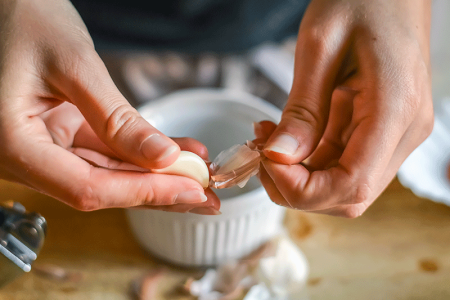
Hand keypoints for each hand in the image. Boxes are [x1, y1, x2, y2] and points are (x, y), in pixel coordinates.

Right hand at [0, 0, 218, 213]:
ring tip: (200, 171)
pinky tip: (178, 151)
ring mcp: (44, 147)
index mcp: (13, 145)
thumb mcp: (74, 66)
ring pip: (108, 172)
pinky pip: (105, 150)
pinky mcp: (60, 134)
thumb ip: (116, 118)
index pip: (86, 187)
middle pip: (101, 187)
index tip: (190, 190)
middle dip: (157, 190)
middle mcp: (24, 157)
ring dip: (155, 173)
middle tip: (206, 193)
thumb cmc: (23, 21)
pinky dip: (141, 151)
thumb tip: (163, 157)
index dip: (143, 193)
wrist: (6, 5)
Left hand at [257, 0, 432, 216]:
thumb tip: (279, 157)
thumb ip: (302, 109)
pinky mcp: (381, 129)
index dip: (301, 188)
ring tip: (267, 141)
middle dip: (296, 187)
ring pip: (343, 183)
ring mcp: (395, 133)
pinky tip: (284, 137)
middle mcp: (404, 132)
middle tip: (261, 155)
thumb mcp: (321, 47)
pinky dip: (308, 160)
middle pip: (348, 195)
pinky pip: (342, 161)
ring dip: (299, 174)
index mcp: (395, 110)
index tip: (266, 161)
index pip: (350, 185)